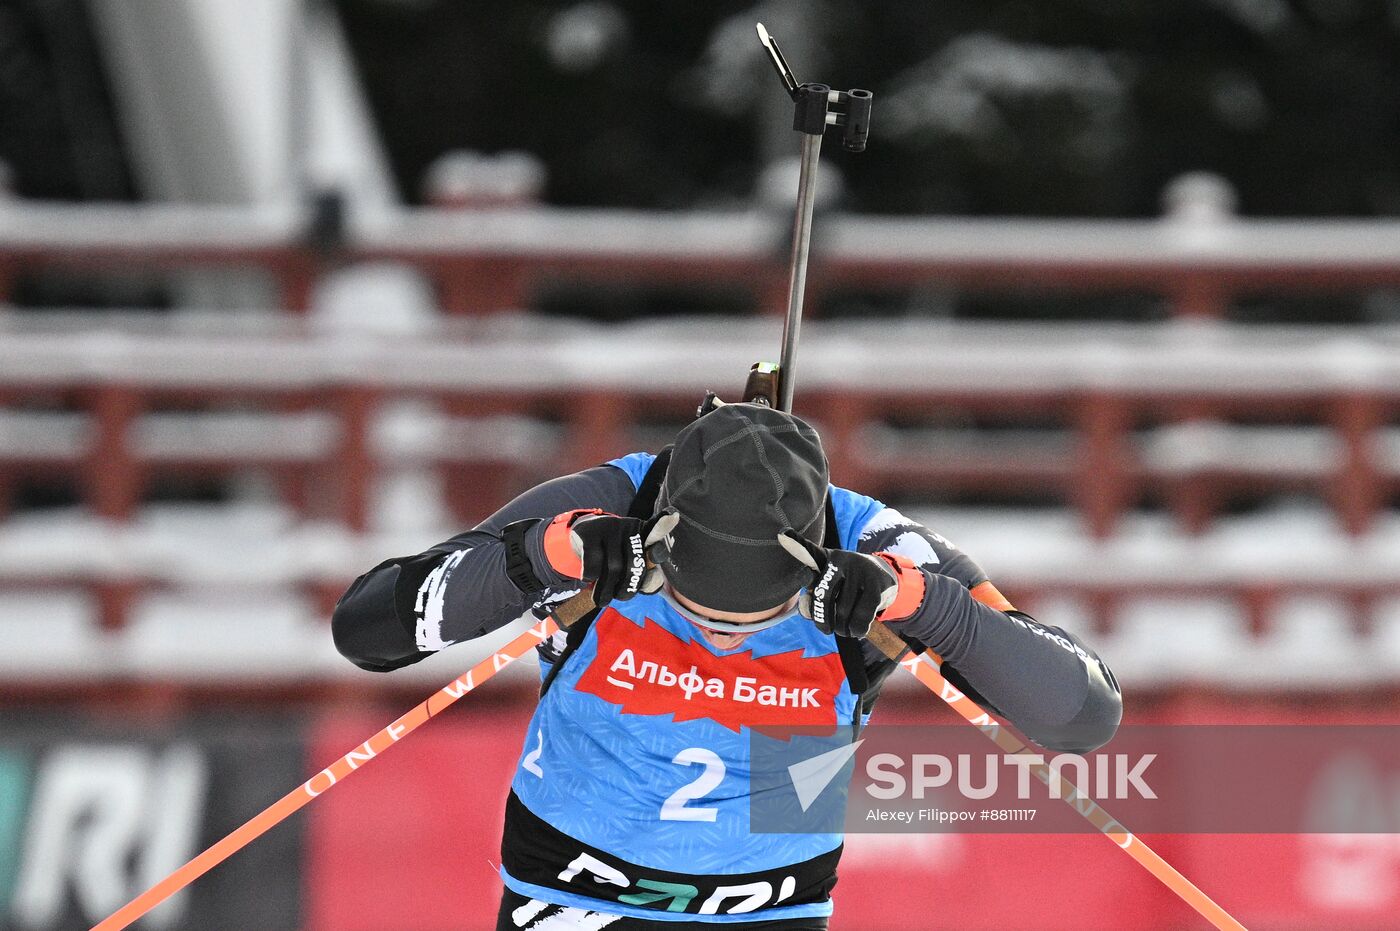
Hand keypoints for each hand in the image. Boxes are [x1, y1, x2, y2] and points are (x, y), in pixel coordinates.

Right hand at [543, 508, 678, 603]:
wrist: (582, 535)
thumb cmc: (614, 555)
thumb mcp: (631, 565)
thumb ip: (646, 578)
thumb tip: (655, 583)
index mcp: (644, 533)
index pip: (656, 533)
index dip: (663, 526)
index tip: (673, 516)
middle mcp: (629, 526)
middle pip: (634, 563)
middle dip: (628, 587)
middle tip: (621, 598)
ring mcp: (609, 527)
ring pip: (614, 567)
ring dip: (607, 590)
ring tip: (602, 600)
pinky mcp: (589, 532)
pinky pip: (593, 564)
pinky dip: (591, 578)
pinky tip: (589, 579)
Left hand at [777, 531, 924, 637]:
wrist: (883, 576)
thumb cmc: (846, 584)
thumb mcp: (829, 582)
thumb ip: (812, 598)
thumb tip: (807, 610)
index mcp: (826, 558)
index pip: (810, 552)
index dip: (796, 543)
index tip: (782, 533)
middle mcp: (842, 560)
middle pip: (823, 596)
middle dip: (822, 620)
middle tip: (826, 629)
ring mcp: (860, 571)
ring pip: (843, 612)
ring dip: (842, 628)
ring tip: (843, 629)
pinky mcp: (876, 586)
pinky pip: (861, 617)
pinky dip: (856, 629)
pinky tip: (856, 630)